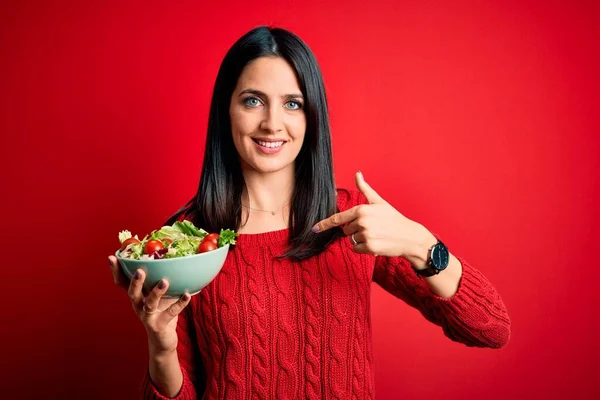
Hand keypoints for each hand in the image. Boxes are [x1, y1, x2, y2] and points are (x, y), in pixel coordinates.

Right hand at [108, 256, 190, 353]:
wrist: (163, 339)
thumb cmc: (160, 310)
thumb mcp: (157, 293)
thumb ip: (158, 278)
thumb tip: (169, 255)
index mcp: (136, 296)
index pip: (122, 282)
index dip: (116, 271)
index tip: (112, 257)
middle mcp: (138, 306)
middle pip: (132, 293)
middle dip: (135, 282)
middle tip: (140, 271)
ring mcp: (148, 317)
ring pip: (149, 304)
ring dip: (156, 292)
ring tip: (165, 281)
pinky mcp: (159, 325)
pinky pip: (170, 313)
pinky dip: (179, 304)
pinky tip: (187, 295)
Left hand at [312, 171, 434, 259]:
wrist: (409, 236)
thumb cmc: (393, 218)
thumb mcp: (379, 202)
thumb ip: (365, 189)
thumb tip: (357, 173)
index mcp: (362, 210)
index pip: (339, 218)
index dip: (325, 224)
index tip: (314, 228)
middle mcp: (362, 222)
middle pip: (346, 230)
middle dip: (356, 230)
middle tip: (373, 227)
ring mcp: (366, 235)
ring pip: (352, 240)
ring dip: (361, 239)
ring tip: (376, 235)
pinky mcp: (370, 247)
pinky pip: (357, 249)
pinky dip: (364, 248)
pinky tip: (376, 243)